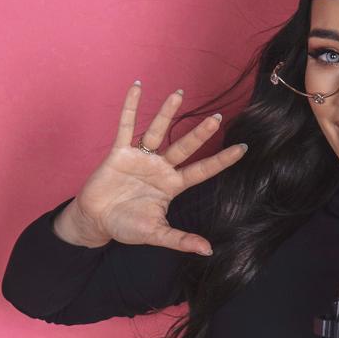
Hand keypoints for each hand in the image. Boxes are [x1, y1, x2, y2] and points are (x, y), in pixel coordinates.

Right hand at [65, 83, 247, 254]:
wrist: (96, 221)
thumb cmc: (126, 227)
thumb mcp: (156, 234)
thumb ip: (180, 240)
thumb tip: (208, 250)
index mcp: (172, 185)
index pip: (202, 170)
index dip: (221, 160)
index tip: (243, 149)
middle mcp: (160, 167)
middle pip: (184, 147)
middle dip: (200, 133)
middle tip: (217, 118)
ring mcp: (141, 157)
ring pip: (158, 131)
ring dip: (168, 112)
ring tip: (180, 93)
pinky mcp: (119, 152)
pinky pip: (126, 125)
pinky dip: (131, 106)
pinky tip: (137, 87)